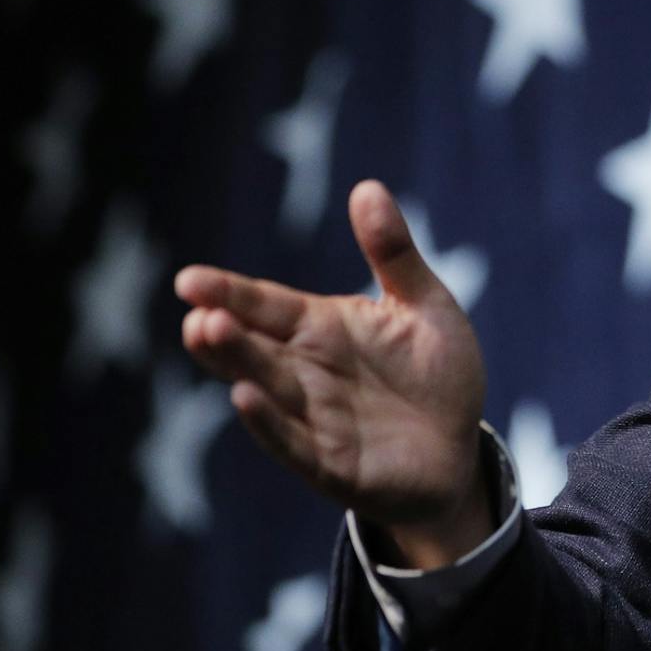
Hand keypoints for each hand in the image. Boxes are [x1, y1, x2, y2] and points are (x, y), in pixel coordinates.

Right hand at [174, 180, 490, 564]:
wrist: (460, 449)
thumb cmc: (438, 373)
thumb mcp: (425, 305)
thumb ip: (394, 253)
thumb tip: (367, 186)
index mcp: (321, 328)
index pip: (267, 305)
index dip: (229, 292)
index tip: (189, 280)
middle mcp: (306, 371)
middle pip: (255, 347)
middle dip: (225, 331)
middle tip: (198, 313)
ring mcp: (313, 418)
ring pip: (266, 388)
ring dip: (238, 365)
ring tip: (207, 334)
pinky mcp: (330, 463)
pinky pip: (294, 443)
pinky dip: (269, 423)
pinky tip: (243, 397)